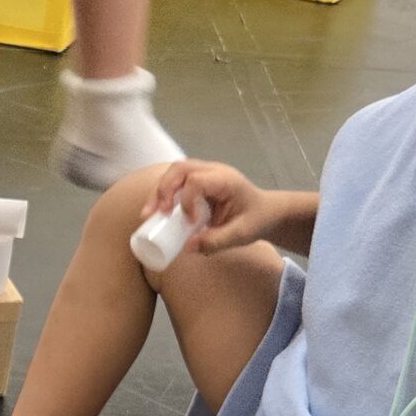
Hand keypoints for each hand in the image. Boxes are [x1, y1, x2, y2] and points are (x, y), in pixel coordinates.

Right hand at [151, 160, 286, 254]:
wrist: (266, 211)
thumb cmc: (257, 220)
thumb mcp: (241, 235)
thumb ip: (216, 242)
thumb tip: (186, 247)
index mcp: (226, 180)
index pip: (197, 181)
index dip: (187, 201)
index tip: (192, 223)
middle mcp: (214, 171)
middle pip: (180, 168)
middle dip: (163, 190)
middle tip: (157, 214)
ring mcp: (205, 173)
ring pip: (174, 172)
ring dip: (159, 191)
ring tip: (149, 215)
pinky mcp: (198, 181)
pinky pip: (175, 181)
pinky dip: (163, 194)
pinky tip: (156, 212)